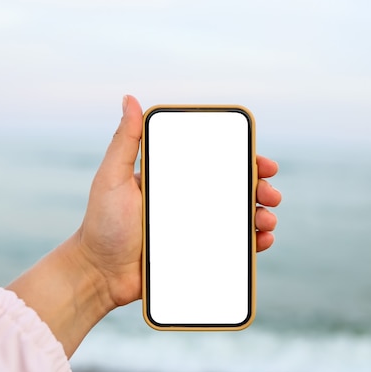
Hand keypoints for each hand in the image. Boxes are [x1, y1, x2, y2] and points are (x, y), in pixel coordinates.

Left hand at [7, 95, 280, 356]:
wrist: (99, 273)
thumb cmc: (101, 224)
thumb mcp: (112, 177)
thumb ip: (124, 141)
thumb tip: (130, 99)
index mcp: (175, 179)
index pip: (216, 164)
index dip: (244, 161)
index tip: (263, 163)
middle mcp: (189, 201)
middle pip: (235, 190)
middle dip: (260, 189)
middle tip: (272, 194)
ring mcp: (195, 228)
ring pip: (238, 218)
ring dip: (260, 216)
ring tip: (268, 221)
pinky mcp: (198, 254)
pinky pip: (231, 247)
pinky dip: (251, 243)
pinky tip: (261, 241)